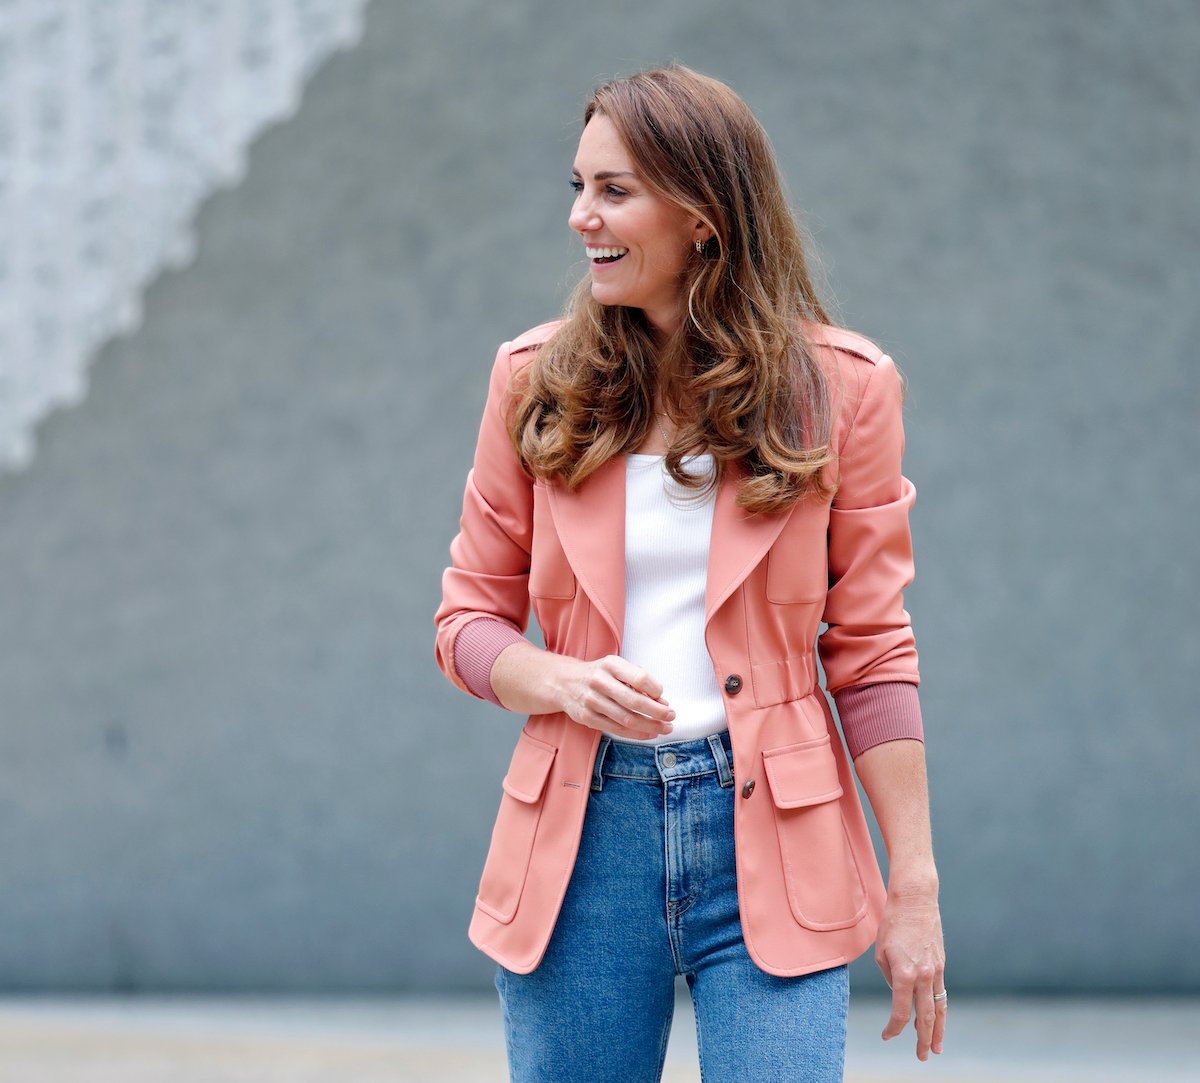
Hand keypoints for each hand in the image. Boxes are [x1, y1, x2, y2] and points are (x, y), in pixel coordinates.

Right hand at [560, 655, 674, 739]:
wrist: (564, 682)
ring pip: (627, 719)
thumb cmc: (598, 674)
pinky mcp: (587, 717)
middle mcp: (599, 681)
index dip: (656, 690)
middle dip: (658, 712)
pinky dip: (636, 734)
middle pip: (634, 702)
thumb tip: (661, 701)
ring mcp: (591, 701)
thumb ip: (639, 680)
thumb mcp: (617, 667)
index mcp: (610, 664)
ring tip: (665, 728)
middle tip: (671, 716)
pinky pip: (616, 729)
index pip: (639, 678)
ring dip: (650, 726)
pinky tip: (649, 733)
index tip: (663, 697)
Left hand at [875, 886, 945, 1059]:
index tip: (887, 1035)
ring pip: (938, 1008)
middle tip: (921, 1056)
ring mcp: (935, 970)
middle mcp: (923, 975)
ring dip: (937, 1030)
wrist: (915, 900)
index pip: (901, 1012)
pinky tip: (937, 1019)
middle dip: (922, 1039)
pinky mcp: (940, 964)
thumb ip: (889, 976)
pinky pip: (941, 992)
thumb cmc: (892, 922)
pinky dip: (939, 1009)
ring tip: (935, 1048)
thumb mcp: (881, 951)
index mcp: (904, 973)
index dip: (894, 1028)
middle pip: (925, 1016)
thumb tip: (899, 991)